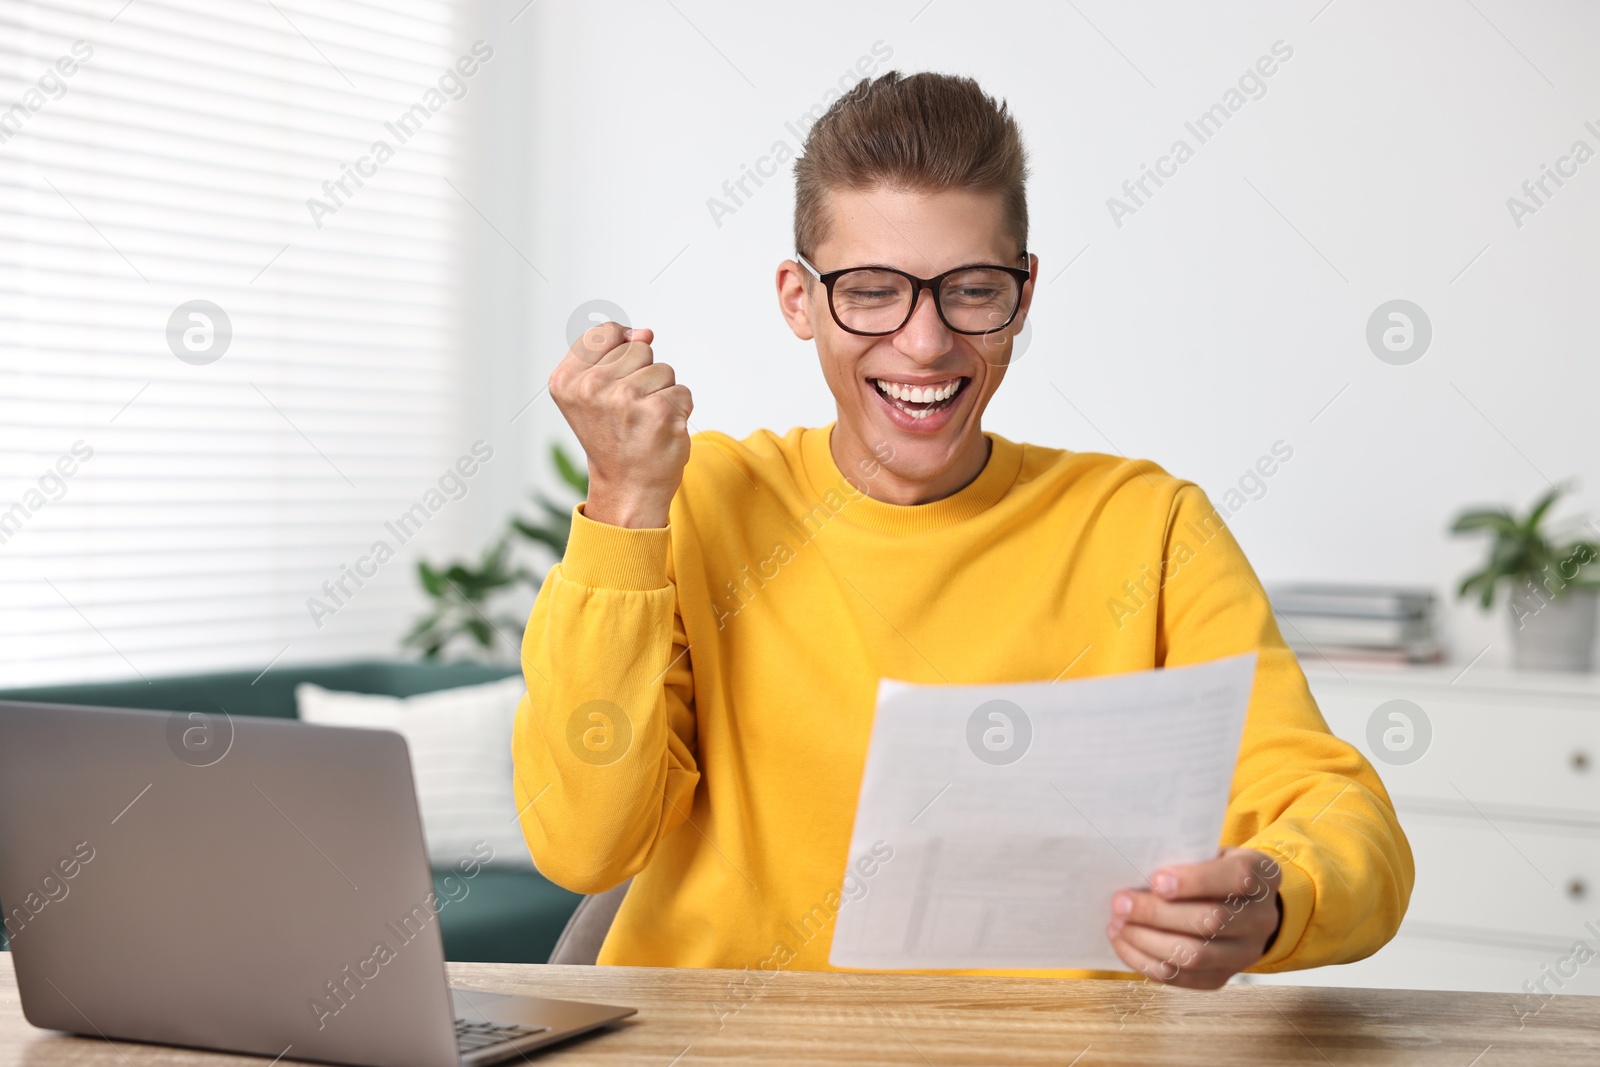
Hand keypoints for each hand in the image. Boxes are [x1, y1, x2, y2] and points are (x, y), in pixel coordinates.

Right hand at [548, 322, 692, 528]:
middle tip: (629, 412)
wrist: (627, 488)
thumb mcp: (591, 392)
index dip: (620, 351)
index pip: (606, 333)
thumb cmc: (613, 438)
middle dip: (642, 375)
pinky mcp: (659, 412)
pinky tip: (660, 432)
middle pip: (638, 348)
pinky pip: (682, 391)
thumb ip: (611, 353)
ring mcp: (625, 399)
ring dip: (661, 393)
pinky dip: (679, 410)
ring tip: (643, 421)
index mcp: (566, 380)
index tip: (615, 383)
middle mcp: (591, 388)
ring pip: (663, 369)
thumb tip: (646, 332)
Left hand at [1106, 847, 1282, 989]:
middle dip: (1157, 913)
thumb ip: (1185, 858)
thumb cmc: (1213, 868)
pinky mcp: (1223, 977)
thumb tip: (1134, 869)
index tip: (1155, 880)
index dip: (1195, 880)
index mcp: (1263, 876)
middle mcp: (1262, 918)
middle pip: (1210, 921)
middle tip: (1120, 903)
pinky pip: (1182, 978)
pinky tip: (1124, 942)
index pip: (1237, 878)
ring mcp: (1245, 953)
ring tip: (1117, 924)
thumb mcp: (1210, 851)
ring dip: (1147, 941)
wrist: (1240, 903)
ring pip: (1194, 956)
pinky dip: (1146, 962)